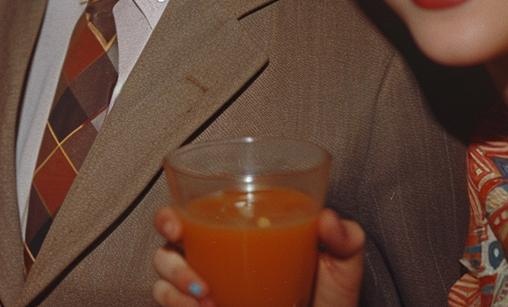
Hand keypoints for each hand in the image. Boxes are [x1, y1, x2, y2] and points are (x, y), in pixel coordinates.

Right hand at [151, 205, 364, 306]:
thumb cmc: (327, 302)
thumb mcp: (342, 268)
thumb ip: (346, 239)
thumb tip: (328, 219)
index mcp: (239, 231)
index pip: (192, 210)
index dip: (170, 215)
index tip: (176, 225)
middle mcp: (214, 255)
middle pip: (166, 242)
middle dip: (168, 259)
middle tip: (194, 274)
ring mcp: (203, 287)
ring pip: (162, 277)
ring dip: (176, 287)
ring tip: (207, 299)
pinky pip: (168, 302)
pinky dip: (178, 305)